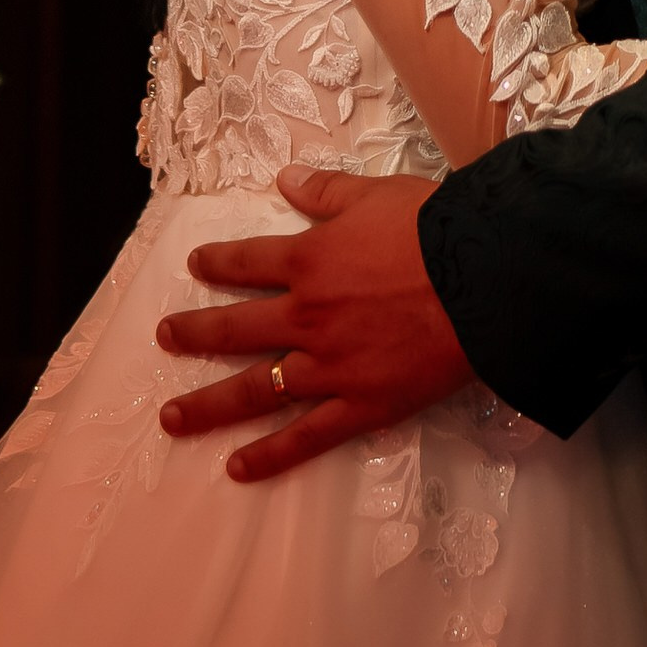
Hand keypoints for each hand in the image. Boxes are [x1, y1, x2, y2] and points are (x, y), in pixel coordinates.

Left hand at [154, 168, 473, 480]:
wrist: (481, 281)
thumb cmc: (432, 230)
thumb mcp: (376, 194)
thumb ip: (326, 191)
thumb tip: (285, 179)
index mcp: (308, 261)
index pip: (248, 262)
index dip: (218, 262)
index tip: (195, 266)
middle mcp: (305, 317)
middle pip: (234, 329)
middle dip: (194, 334)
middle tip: (165, 339)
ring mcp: (327, 368)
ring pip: (254, 390)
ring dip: (208, 405)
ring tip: (171, 418)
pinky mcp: (357, 406)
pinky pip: (304, 437)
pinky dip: (269, 455)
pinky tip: (237, 468)